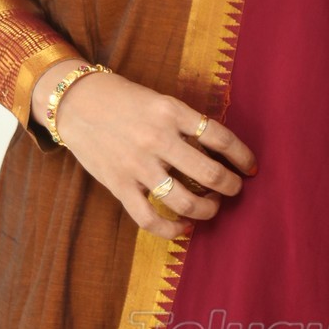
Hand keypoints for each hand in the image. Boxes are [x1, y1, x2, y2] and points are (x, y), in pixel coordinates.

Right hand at [38, 66, 257, 240]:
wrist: (76, 103)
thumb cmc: (123, 100)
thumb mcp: (159, 101)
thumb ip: (185, 124)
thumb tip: (218, 153)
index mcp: (171, 112)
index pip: (220, 136)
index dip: (242, 155)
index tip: (251, 166)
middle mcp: (157, 139)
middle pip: (208, 173)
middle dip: (230, 186)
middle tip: (235, 188)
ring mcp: (138, 165)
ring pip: (184, 201)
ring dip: (207, 209)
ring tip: (213, 207)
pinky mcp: (119, 186)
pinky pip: (150, 218)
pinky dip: (172, 229)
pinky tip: (185, 227)